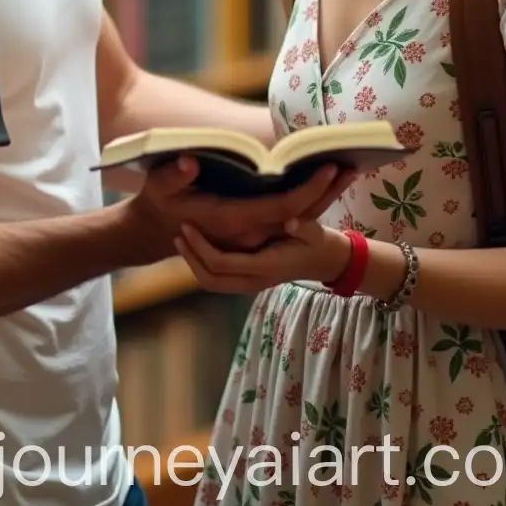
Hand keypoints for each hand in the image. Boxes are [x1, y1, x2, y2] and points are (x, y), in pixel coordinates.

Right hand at [120, 157, 353, 262]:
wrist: (158, 231)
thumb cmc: (159, 202)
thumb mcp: (157, 187)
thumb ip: (172, 175)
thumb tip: (190, 160)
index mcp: (231, 222)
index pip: (281, 209)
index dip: (307, 189)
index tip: (328, 166)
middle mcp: (248, 236)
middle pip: (300, 216)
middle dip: (327, 192)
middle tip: (351, 165)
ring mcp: (254, 239)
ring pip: (300, 220)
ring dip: (325, 197)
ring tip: (348, 169)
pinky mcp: (256, 234)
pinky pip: (292, 220)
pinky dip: (312, 202)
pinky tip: (325, 181)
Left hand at [173, 209, 356, 293]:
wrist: (326, 262)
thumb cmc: (318, 242)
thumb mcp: (314, 231)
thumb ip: (301, 226)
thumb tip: (290, 222)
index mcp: (265, 267)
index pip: (223, 263)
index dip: (201, 247)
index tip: (187, 226)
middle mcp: (254, 280)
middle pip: (210, 279)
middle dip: (191, 258)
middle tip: (178, 232)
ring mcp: (250, 283)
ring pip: (212, 283)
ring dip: (194, 263)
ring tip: (182, 238)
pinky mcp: (249, 280)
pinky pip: (219, 279)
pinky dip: (204, 264)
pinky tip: (197, 244)